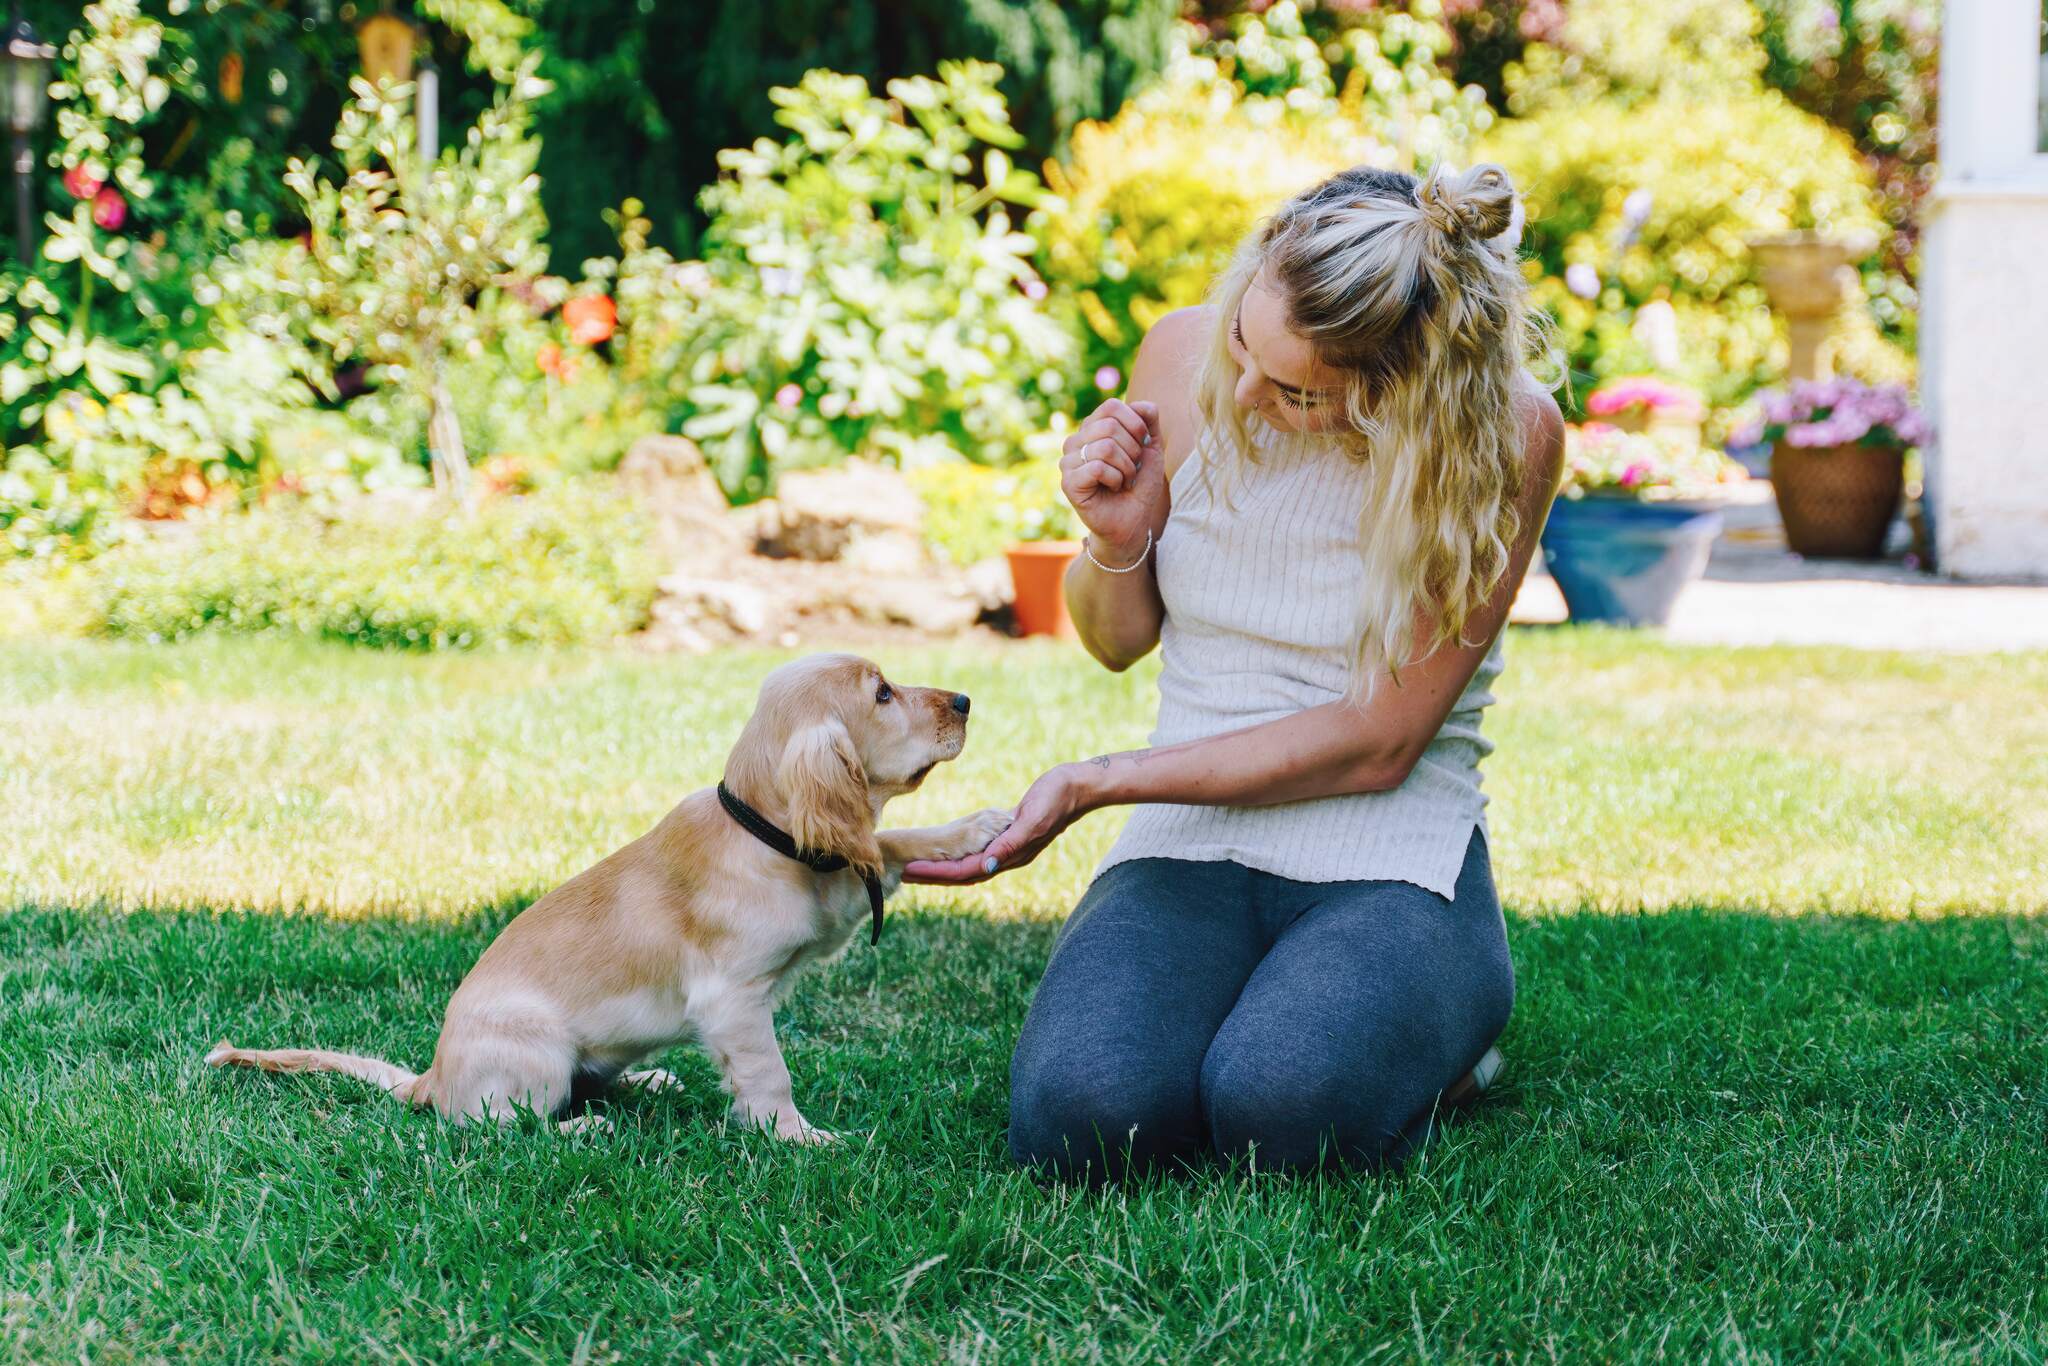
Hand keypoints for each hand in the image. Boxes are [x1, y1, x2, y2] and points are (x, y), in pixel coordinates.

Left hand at [901, 763, 1095, 884]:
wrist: (1077, 787)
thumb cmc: (1056, 798)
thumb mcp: (1032, 819)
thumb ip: (1010, 844)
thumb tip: (986, 867)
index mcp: (1011, 855)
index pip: (966, 871)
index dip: (937, 873)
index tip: (911, 871)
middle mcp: (1008, 857)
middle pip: (964, 874)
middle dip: (934, 875)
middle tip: (903, 873)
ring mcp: (1009, 847)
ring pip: (970, 865)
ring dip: (944, 868)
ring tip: (920, 866)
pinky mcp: (1009, 834)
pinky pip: (978, 851)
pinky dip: (960, 854)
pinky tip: (949, 851)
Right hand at [1060, 399, 1167, 559]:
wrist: (1133, 521)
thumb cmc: (1139, 485)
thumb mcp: (1151, 449)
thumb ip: (1149, 422)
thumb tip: (1144, 404)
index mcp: (1092, 428)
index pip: (1112, 406)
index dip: (1135, 423)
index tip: (1142, 445)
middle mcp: (1076, 441)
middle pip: (1109, 425)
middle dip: (1133, 449)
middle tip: (1133, 469)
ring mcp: (1068, 461)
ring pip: (1104, 447)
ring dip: (1126, 467)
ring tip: (1125, 481)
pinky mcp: (1068, 482)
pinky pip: (1097, 468)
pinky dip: (1115, 479)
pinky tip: (1114, 488)